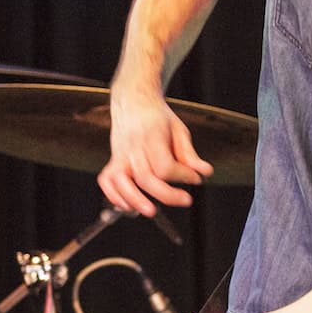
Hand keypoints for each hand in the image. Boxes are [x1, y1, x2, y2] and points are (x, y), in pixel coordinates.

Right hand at [98, 84, 212, 214]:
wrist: (133, 101)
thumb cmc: (157, 117)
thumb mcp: (179, 130)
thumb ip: (190, 154)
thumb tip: (204, 173)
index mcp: (151, 137)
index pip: (164, 165)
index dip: (183, 176)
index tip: (196, 178)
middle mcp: (132, 147)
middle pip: (145, 177)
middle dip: (166, 194)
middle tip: (186, 200)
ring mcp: (119, 154)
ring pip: (121, 181)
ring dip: (135, 200)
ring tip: (151, 211)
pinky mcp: (112, 160)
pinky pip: (106, 181)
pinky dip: (113, 195)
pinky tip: (128, 206)